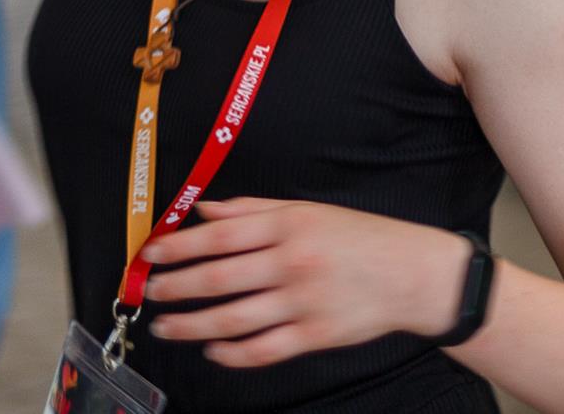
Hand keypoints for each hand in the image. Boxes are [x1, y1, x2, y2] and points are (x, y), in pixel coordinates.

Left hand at [142, 197, 470, 366]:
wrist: (413, 274)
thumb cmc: (357, 238)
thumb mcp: (305, 210)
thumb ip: (250, 210)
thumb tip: (203, 209)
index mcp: (287, 226)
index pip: (220, 236)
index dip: (180, 246)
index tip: (152, 254)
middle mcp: (291, 263)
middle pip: (221, 278)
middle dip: (178, 287)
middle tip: (151, 293)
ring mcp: (303, 303)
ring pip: (235, 318)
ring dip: (193, 324)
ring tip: (167, 326)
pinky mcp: (316, 336)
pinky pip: (265, 349)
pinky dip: (234, 353)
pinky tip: (212, 349)